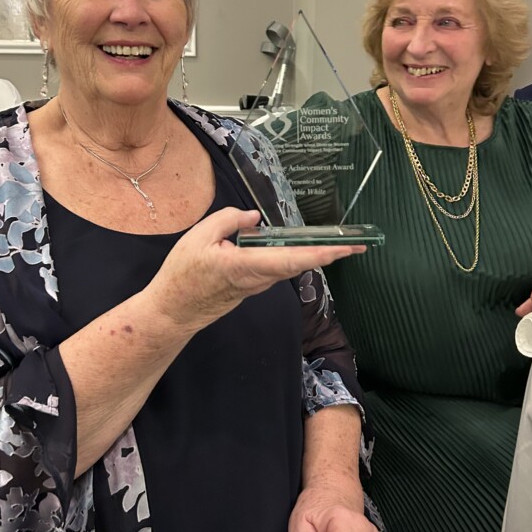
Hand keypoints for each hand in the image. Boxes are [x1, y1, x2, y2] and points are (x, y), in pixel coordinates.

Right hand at [147, 208, 364, 335]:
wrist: (173, 312)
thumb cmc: (182, 275)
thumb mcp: (198, 237)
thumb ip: (228, 221)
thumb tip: (254, 219)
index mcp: (245, 266)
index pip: (290, 259)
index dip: (319, 254)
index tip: (344, 249)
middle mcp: (258, 279)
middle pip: (299, 265)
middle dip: (331, 255)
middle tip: (358, 245)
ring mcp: (256, 286)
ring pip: (290, 268)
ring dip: (316, 256)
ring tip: (339, 244)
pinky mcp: (251, 287)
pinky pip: (278, 270)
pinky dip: (297, 259)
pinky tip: (304, 249)